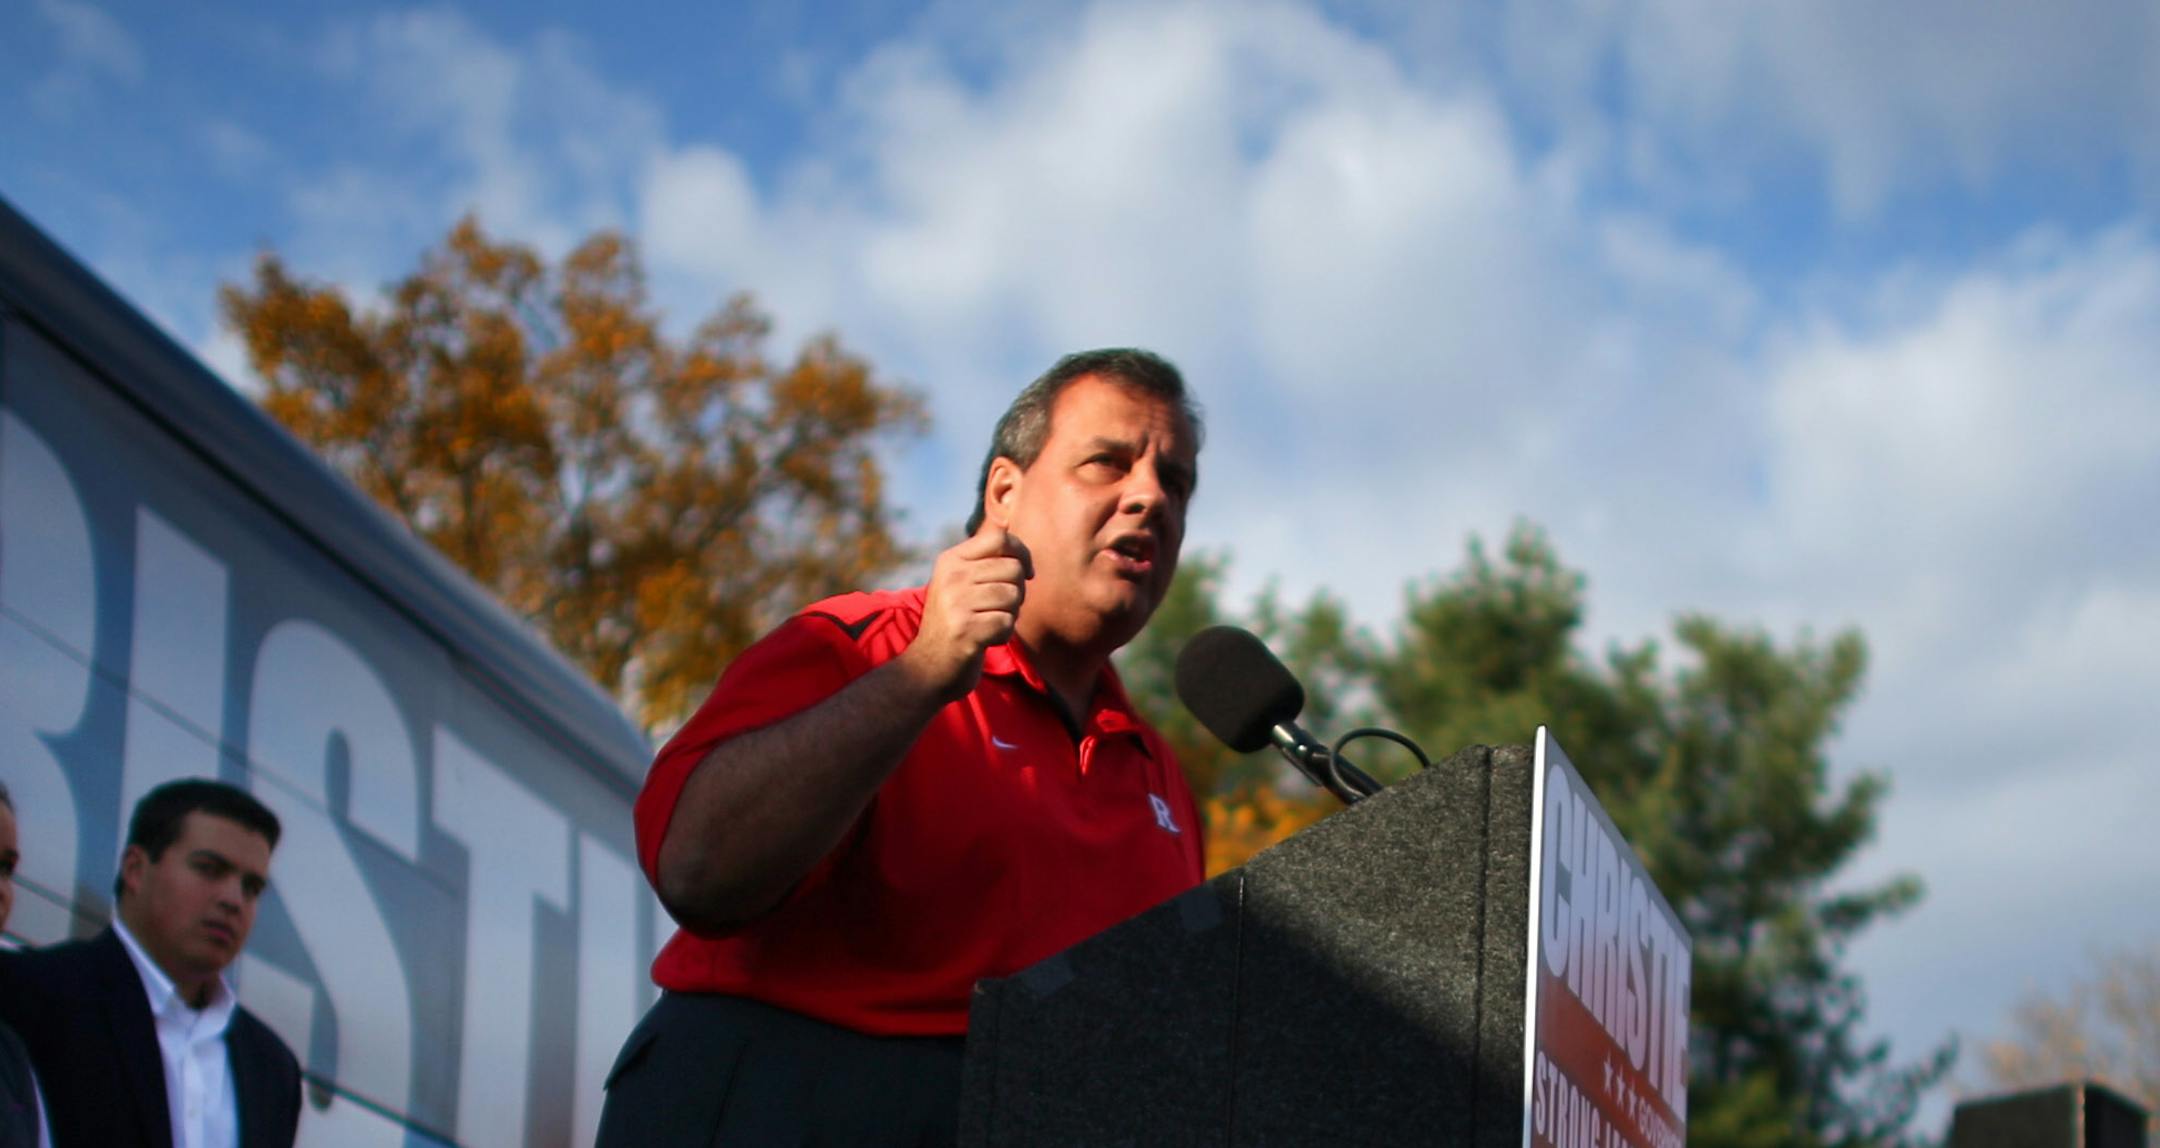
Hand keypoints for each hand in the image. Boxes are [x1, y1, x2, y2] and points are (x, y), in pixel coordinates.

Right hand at [901, 522, 1032, 702]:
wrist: (928, 667)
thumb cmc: (955, 623)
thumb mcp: (959, 583)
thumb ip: (982, 559)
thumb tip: (1007, 523)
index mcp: (950, 560)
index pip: (1000, 538)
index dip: (1023, 553)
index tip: (1027, 573)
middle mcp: (951, 577)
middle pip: (1014, 569)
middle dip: (1018, 592)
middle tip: (1000, 608)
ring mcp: (956, 603)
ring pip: (1014, 596)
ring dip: (1010, 615)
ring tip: (989, 623)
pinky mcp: (965, 630)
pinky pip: (1007, 623)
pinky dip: (1004, 635)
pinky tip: (986, 640)